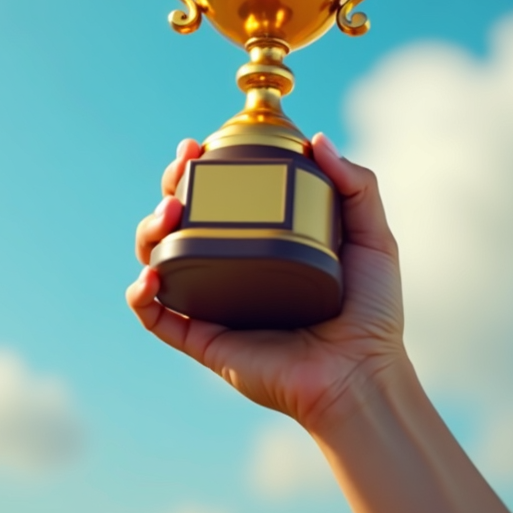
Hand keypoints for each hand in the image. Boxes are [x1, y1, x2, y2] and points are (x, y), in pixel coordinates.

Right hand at [126, 134, 405, 433]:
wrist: (361, 373)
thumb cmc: (371, 313)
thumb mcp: (373, 237)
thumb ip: (357, 186)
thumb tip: (317, 139)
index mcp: (263, 243)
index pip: (220, 197)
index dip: (200, 168)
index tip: (197, 145)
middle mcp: (233, 269)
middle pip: (181, 220)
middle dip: (170, 187)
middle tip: (183, 168)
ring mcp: (214, 303)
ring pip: (158, 258)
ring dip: (149, 229)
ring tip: (169, 213)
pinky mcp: (203, 339)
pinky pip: (155, 316)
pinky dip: (140, 293)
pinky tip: (151, 273)